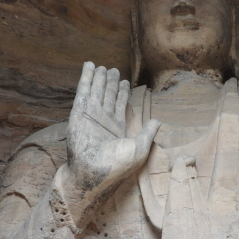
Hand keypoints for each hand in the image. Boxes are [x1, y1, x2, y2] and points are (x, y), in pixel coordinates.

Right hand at [62, 62, 159, 222]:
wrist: (93, 172)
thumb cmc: (117, 165)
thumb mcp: (140, 148)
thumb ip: (148, 132)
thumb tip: (158, 121)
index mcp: (117, 128)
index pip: (120, 105)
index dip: (122, 92)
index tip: (125, 82)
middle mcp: (103, 119)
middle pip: (108, 95)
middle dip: (111, 82)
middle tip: (114, 70)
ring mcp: (91, 115)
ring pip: (96, 90)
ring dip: (99, 78)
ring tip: (102, 66)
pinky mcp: (79, 111)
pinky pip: (84, 90)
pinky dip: (86, 77)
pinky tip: (89, 66)